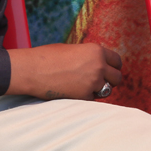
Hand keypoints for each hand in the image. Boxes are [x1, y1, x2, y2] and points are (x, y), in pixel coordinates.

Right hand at [6, 42, 122, 100]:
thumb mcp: (74, 50)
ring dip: (99, 90)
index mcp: (97, 51)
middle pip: (117, 77)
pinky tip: (72, 92)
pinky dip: (85, 98)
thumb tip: (100, 64)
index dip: (113, 67)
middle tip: (100, 81)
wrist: (32, 70)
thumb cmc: (48, 57)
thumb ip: (89, 57)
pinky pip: (92, 99)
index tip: (109, 71)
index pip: (117, 61)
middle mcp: (98, 66)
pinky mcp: (84, 96)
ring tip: (85, 87)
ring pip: (107, 90)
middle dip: (110, 80)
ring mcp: (92, 82)